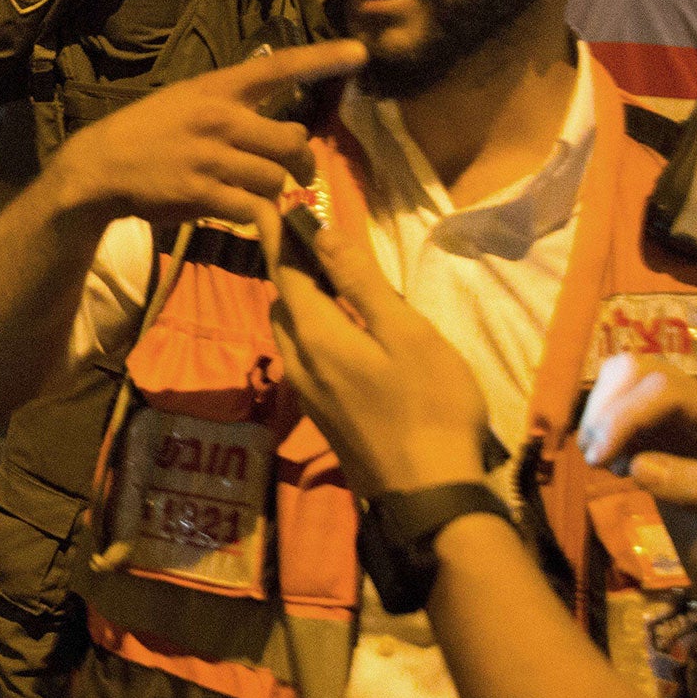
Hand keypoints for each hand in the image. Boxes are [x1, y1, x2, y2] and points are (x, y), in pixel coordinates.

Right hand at [49, 40, 363, 228]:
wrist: (99, 168)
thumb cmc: (146, 132)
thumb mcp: (186, 101)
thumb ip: (231, 108)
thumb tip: (282, 125)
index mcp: (216, 90)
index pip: (277, 67)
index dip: (322, 58)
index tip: (360, 53)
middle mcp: (218, 119)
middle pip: (292, 140)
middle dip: (304, 162)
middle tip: (304, 174)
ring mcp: (210, 158)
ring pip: (275, 179)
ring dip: (276, 192)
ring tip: (261, 195)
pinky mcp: (202, 194)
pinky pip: (252, 208)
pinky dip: (255, 215)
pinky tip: (239, 211)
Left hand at [256, 198, 490, 498]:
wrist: (428, 496)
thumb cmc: (429, 407)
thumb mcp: (404, 334)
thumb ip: (361, 283)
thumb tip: (322, 234)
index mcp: (315, 335)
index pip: (286, 271)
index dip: (278, 234)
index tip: (267, 201)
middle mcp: (298, 361)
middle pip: (283, 301)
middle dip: (289, 265)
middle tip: (308, 234)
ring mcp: (308, 392)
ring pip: (290, 331)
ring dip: (301, 299)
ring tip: (328, 276)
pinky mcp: (323, 413)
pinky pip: (304, 355)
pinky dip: (313, 327)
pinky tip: (343, 329)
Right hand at [580, 354, 696, 632]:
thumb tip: (638, 465)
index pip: (670, 391)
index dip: (625, 415)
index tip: (596, 460)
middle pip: (643, 372)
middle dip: (607, 409)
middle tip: (595, 460)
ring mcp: (688, 416)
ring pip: (626, 380)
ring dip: (600, 415)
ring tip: (603, 463)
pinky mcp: (665, 430)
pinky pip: (621, 405)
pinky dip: (603, 427)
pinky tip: (613, 465)